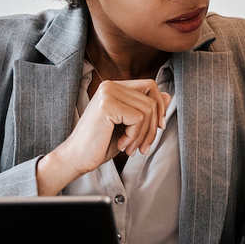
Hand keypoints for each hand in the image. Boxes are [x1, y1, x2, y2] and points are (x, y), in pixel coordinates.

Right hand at [35, 78, 171, 195]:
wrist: (76, 158)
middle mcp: (110, 85)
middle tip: (143, 147)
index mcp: (114, 87)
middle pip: (151, 98)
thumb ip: (146, 110)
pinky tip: (121, 144)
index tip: (157, 128)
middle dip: (152, 127)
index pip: (150, 86)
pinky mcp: (108, 105)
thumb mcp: (128, 126)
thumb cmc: (100, 144)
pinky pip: (139, 118)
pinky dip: (134, 136)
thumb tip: (168, 96)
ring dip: (143, 135)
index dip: (159, 107)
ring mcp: (108, 93)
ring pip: (148, 110)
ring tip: (130, 148)